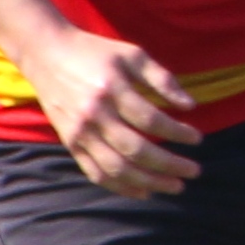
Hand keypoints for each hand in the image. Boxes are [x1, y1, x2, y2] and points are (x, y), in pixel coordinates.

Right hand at [24, 23, 199, 197]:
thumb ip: (162, 79)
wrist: (47, 54)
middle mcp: (93, 115)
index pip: (150, 120)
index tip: (197, 139)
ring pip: (116, 168)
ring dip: (149, 182)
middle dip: (169, 164)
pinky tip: (144, 192)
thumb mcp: (132, 55)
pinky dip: (120, 186)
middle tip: (194, 171)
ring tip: (176, 186)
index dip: (177, 133)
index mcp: (111, 90)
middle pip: (136, 149)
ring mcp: (79, 132)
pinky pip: (95, 172)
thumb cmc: (96, 53)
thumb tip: (190, 106)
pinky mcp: (70, 143)